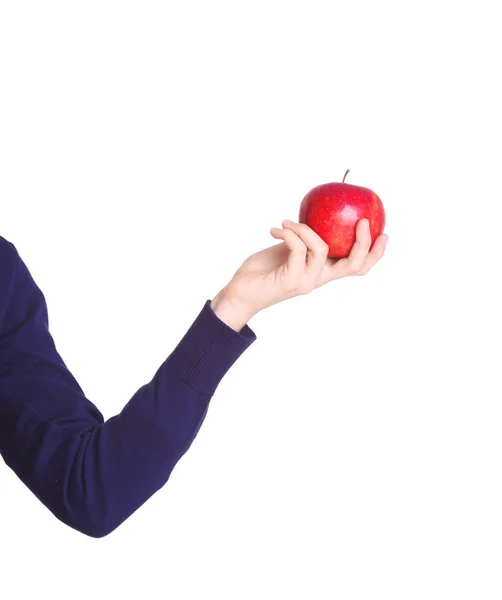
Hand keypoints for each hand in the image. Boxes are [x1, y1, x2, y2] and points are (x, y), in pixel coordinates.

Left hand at [223, 218, 387, 316]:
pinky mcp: (291, 280)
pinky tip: (276, 229)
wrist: (241, 291)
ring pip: (321, 249)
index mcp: (323, 271)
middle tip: (362, 221)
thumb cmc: (264, 269)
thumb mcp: (289, 248)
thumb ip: (304, 237)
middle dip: (363, 243)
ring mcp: (306, 281)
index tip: (384, 233)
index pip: (357, 267)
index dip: (375, 253)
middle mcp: (319, 279)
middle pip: (353, 265)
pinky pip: (297, 248)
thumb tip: (315, 211)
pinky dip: (289, 232)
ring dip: (305, 228)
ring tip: (286, 221)